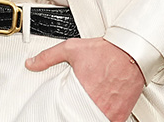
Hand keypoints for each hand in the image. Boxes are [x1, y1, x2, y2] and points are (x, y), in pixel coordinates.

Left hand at [25, 38, 143, 121]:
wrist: (131, 51)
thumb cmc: (106, 51)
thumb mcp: (72, 49)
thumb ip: (48, 57)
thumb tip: (32, 64)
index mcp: (82, 91)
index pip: (66, 111)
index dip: (62, 111)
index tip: (60, 109)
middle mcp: (97, 104)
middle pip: (80, 117)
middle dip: (76, 113)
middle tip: (74, 108)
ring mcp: (111, 111)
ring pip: (95, 120)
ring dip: (89, 116)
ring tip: (85, 108)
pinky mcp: (122, 114)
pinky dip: (104, 118)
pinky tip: (101, 111)